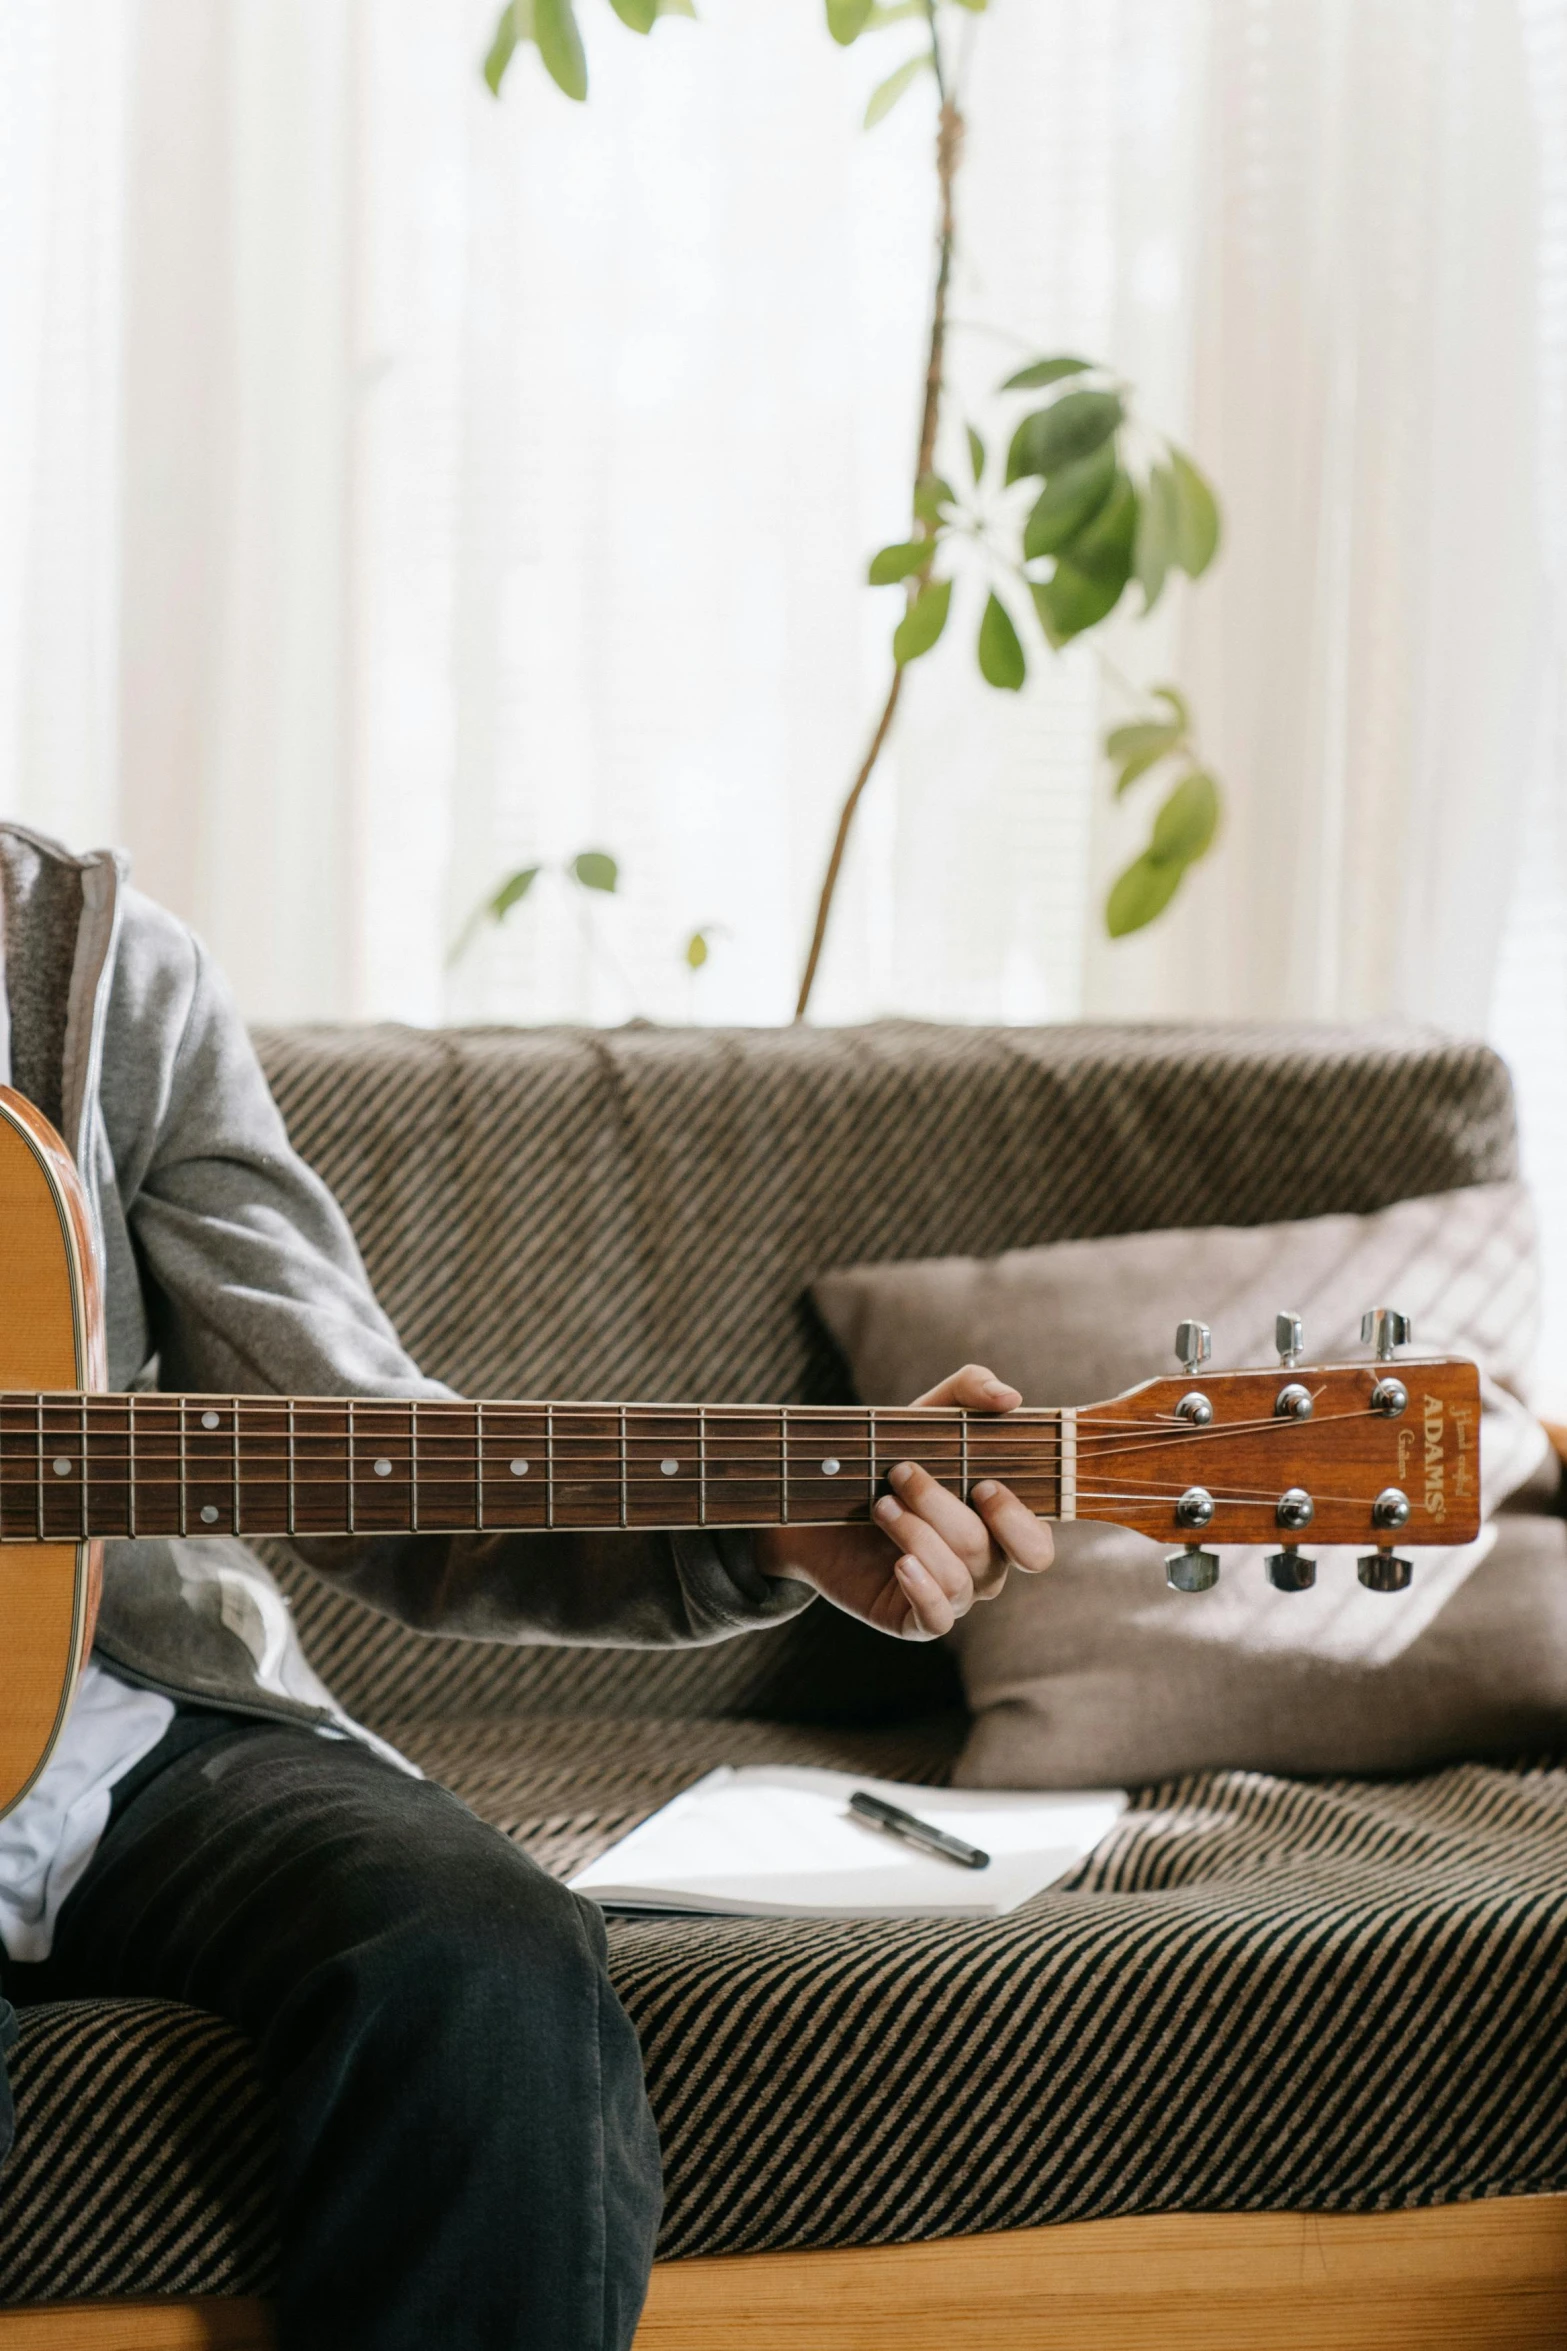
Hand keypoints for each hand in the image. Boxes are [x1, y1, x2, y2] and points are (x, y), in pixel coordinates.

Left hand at [753, 1363, 1053, 1640]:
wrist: (820, 1496)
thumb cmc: (890, 1454)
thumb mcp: (928, 1414)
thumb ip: (971, 1389)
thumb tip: (1010, 1398)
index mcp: (1000, 1525)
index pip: (1036, 1545)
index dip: (1017, 1520)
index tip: (981, 1483)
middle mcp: (984, 1565)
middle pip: (986, 1552)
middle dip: (943, 1511)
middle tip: (902, 1474)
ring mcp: (953, 1595)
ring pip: (956, 1578)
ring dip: (914, 1533)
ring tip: (879, 1505)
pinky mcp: (915, 1618)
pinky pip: (937, 1619)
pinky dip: (921, 1588)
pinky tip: (898, 1562)